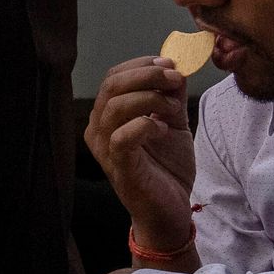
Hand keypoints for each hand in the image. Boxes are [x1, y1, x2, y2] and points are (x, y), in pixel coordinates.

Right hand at [82, 57, 198, 256]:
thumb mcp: (173, 122)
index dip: (141, 65)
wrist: (170, 209)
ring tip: (173, 107)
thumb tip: (175, 68)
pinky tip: (163, 129)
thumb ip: (171, 96)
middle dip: (147, 75)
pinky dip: (146, 125)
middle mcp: (99, 129)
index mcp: (108, 115)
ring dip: (150, 98)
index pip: (114, 77)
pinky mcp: (118, 167)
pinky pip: (122, 136)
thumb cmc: (166, 167)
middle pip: (112, 85)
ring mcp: (105, 149)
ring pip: (115, 106)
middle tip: (175, 79)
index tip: (171, 65)